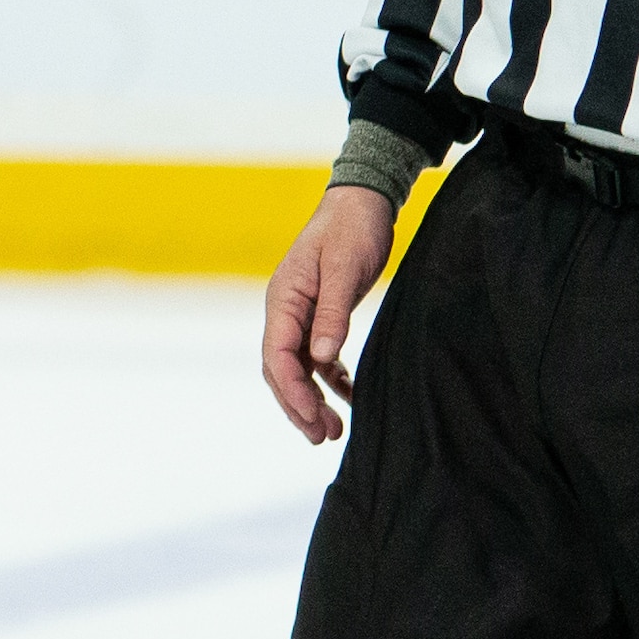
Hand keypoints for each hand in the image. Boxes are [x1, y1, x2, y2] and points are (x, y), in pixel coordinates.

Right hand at [256, 183, 401, 443]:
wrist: (361, 201)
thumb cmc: (351, 229)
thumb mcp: (344, 269)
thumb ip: (332, 314)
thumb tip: (321, 359)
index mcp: (283, 298)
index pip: (276, 355)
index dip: (293, 390)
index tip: (314, 416)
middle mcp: (285, 311)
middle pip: (281, 370)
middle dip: (298, 406)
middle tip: (324, 437)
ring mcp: (300, 315)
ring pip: (298, 369)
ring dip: (312, 400)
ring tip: (334, 430)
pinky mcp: (320, 315)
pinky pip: (319, 358)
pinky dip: (332, 381)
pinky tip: (351, 398)